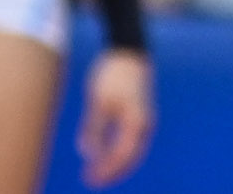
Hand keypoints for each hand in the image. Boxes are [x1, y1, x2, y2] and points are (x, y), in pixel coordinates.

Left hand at [78, 49, 153, 187]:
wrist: (128, 52)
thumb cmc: (112, 74)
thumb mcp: (98, 100)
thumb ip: (94, 127)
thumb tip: (88, 154)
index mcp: (135, 120)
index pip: (122, 153)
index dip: (106, 169)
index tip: (89, 178)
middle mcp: (144, 123)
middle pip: (131, 157)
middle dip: (112, 172)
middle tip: (91, 182)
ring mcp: (144, 119)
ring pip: (133, 151)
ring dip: (116, 165)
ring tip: (97, 174)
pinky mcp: (139, 115)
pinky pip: (132, 142)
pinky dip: (120, 153)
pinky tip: (105, 156)